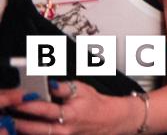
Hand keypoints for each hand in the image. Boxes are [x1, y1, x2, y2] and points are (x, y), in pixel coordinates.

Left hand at [5, 80, 143, 134]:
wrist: (109, 119)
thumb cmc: (95, 104)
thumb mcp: (82, 89)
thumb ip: (62, 87)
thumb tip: (46, 83)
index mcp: (69, 114)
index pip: (44, 110)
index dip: (28, 105)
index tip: (16, 101)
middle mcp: (64, 129)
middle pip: (34, 129)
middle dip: (18, 122)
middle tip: (7, 114)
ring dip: (22, 129)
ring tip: (11, 121)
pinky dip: (31, 132)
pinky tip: (23, 127)